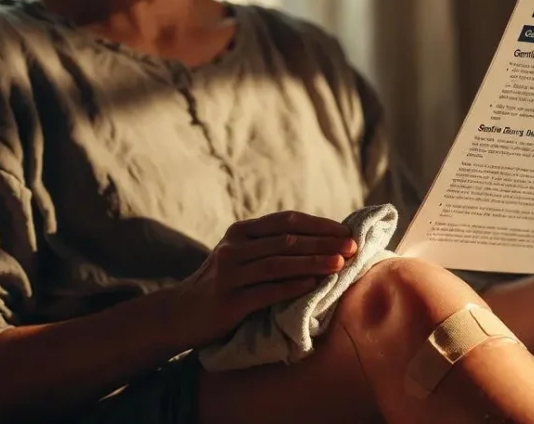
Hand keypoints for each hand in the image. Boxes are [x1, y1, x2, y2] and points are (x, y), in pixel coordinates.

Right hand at [175, 211, 356, 346]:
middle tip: (353, 247)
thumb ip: (270, 245)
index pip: (287, 220)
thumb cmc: (223, 283)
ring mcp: (230, 274)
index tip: (346, 231)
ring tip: (341, 264)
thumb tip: (322, 239)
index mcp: (240, 231)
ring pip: (280, 264)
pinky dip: (293, 287)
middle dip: (323, 242)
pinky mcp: (229, 301)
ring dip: (314, 262)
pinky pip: (267, 292)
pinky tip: (314, 286)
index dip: (319, 224)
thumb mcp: (240, 255)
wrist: (180, 313)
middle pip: (287, 240)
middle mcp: (234, 248)